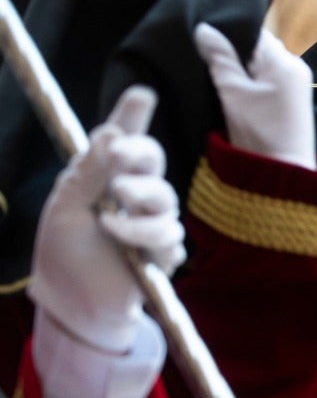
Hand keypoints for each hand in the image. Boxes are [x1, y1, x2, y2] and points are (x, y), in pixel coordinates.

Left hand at [30, 86, 184, 353]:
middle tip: (119, 157)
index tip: (141, 96)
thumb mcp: (66, 207)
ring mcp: (151, 222)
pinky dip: (147, 240)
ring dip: (139, 206)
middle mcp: (132, 193)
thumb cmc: (64, 251)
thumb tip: (112, 134)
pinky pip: (170, 237)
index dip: (133, 116)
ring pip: (166, 201)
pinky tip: (127, 249)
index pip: (124, 140)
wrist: (73, 302)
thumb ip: (91, 172)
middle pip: (154, 160)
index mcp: (104, 176)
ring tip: (109, 222)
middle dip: (140, 155)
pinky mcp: (163, 252)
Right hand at [194, 22, 315, 169]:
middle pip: (259, 48)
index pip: (253, 32)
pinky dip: (253, 83)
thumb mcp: (232, 92)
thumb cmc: (258, 133)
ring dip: (244, 70)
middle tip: (210, 62)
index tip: (207, 45)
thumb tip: (204, 28)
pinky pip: (270, 80)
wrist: (282, 173)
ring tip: (222, 79)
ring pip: (263, 65)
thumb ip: (219, 57)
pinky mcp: (294, 101)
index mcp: (284, 61)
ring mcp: (298, 84)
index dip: (229, 34)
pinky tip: (238, 93)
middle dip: (236, 53)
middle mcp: (296, 67)